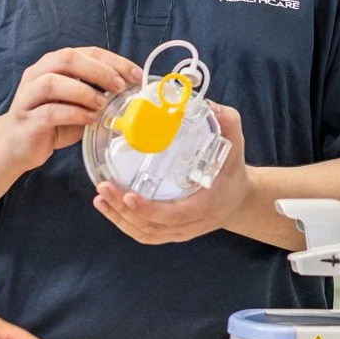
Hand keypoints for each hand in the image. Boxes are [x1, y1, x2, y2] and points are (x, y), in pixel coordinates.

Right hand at [0, 47, 142, 173]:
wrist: (16, 144)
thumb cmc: (50, 121)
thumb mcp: (77, 103)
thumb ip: (97, 94)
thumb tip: (129, 93)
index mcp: (54, 64)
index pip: (87, 52)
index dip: (113, 60)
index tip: (135, 74)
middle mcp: (38, 73)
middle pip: (67, 58)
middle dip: (98, 70)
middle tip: (119, 86)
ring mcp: (29, 95)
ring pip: (53, 82)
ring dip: (83, 92)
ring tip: (103, 104)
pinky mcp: (26, 118)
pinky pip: (49, 112)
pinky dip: (73, 114)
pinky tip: (89, 119)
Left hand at [92, 103, 251, 245]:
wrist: (239, 200)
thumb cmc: (232, 172)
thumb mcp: (235, 147)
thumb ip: (226, 125)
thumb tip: (208, 105)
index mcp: (204, 206)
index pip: (173, 215)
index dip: (148, 210)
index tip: (129, 195)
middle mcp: (190, 224)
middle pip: (151, 226)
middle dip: (123, 210)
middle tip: (104, 188)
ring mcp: (179, 231)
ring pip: (144, 233)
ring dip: (118, 217)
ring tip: (100, 196)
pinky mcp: (171, 232)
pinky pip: (143, 234)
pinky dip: (123, 223)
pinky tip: (107, 206)